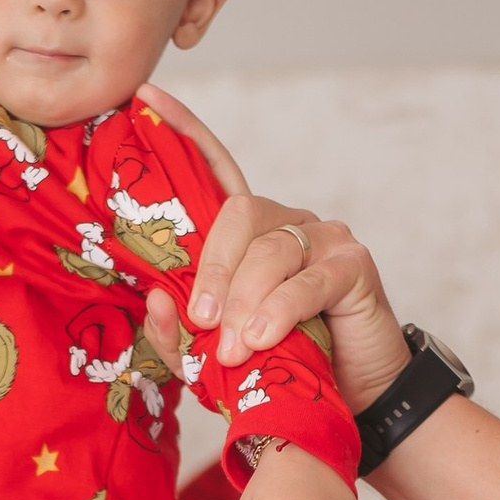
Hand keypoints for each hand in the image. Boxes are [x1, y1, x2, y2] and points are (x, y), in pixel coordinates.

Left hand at [137, 85, 411, 408]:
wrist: (349, 399)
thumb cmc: (277, 369)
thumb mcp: (212, 359)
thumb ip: (177, 336)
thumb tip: (155, 300)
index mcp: (246, 236)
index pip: (214, 173)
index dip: (184, 134)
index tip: (145, 100)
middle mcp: (285, 223)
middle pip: (238, 214)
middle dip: (213, 269)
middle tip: (202, 321)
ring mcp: (323, 237)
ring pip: (270, 250)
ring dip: (246, 302)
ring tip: (235, 349)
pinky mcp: (354, 264)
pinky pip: (308, 279)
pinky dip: (280, 311)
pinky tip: (264, 340)